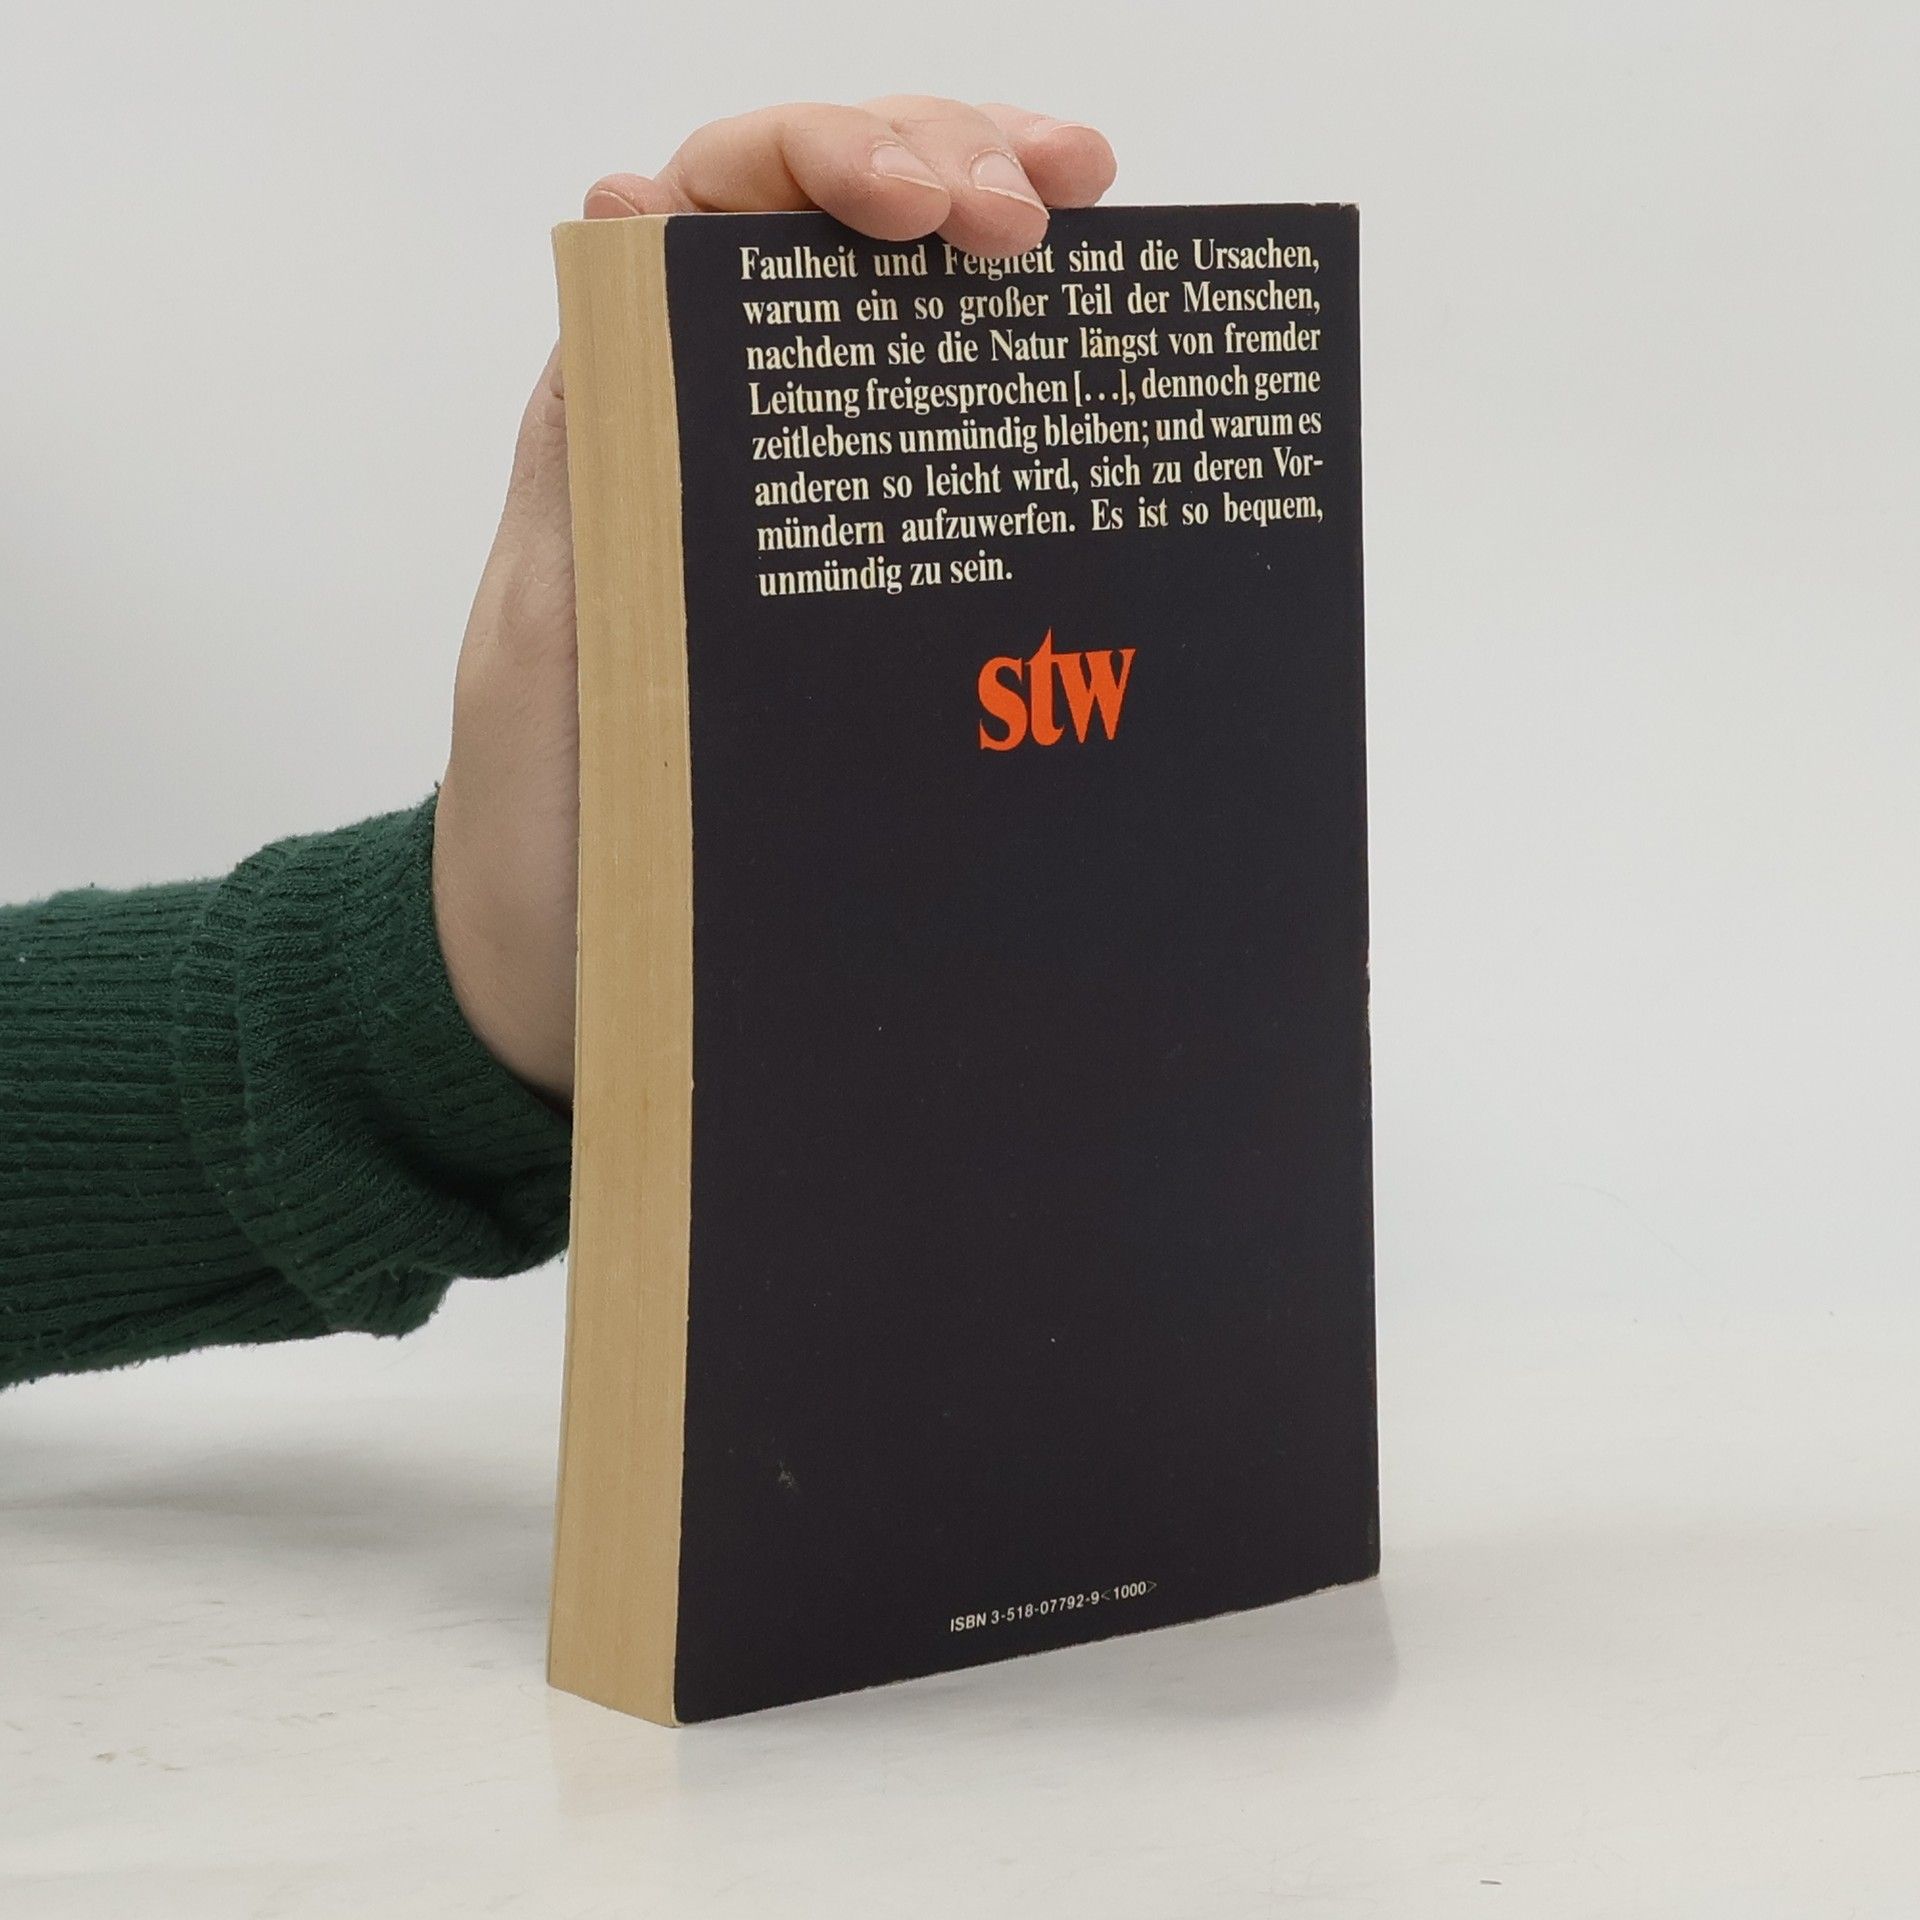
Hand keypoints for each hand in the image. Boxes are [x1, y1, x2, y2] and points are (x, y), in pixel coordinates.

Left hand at [431, 99, 1116, 1104]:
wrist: (567, 986)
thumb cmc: (546, 829)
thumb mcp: (557, 626)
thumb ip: (594, 442)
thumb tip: (627, 207)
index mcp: (630, 418)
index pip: (724, 207)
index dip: (837, 160)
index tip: (942, 207)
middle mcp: (718, 436)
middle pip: (834, 233)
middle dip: (950, 166)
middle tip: (1057, 203)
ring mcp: (801, 517)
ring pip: (901, 326)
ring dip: (999, 246)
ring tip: (1095, 227)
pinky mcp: (859, 604)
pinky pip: (944, 466)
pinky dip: (1019, 398)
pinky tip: (1089, 379)